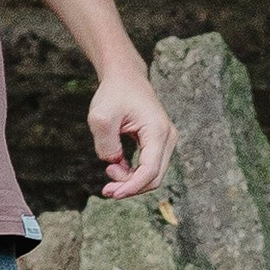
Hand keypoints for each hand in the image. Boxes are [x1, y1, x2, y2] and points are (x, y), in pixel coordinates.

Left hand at [92, 61, 176, 198]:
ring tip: (110, 170)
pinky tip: (116, 166)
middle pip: (154, 178)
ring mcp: (166, 141)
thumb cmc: (114, 93)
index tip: (111, 193)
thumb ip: (106, 145)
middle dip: (130, 188)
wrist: (125, 77)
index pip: (149, 171)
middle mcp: (168, 138)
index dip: (131, 187)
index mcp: (157, 131)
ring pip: (152, 175)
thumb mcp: (101, 117)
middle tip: (106, 188)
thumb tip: (114, 164)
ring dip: (131, 181)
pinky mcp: (159, 143)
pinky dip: (133, 174)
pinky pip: (149, 167)